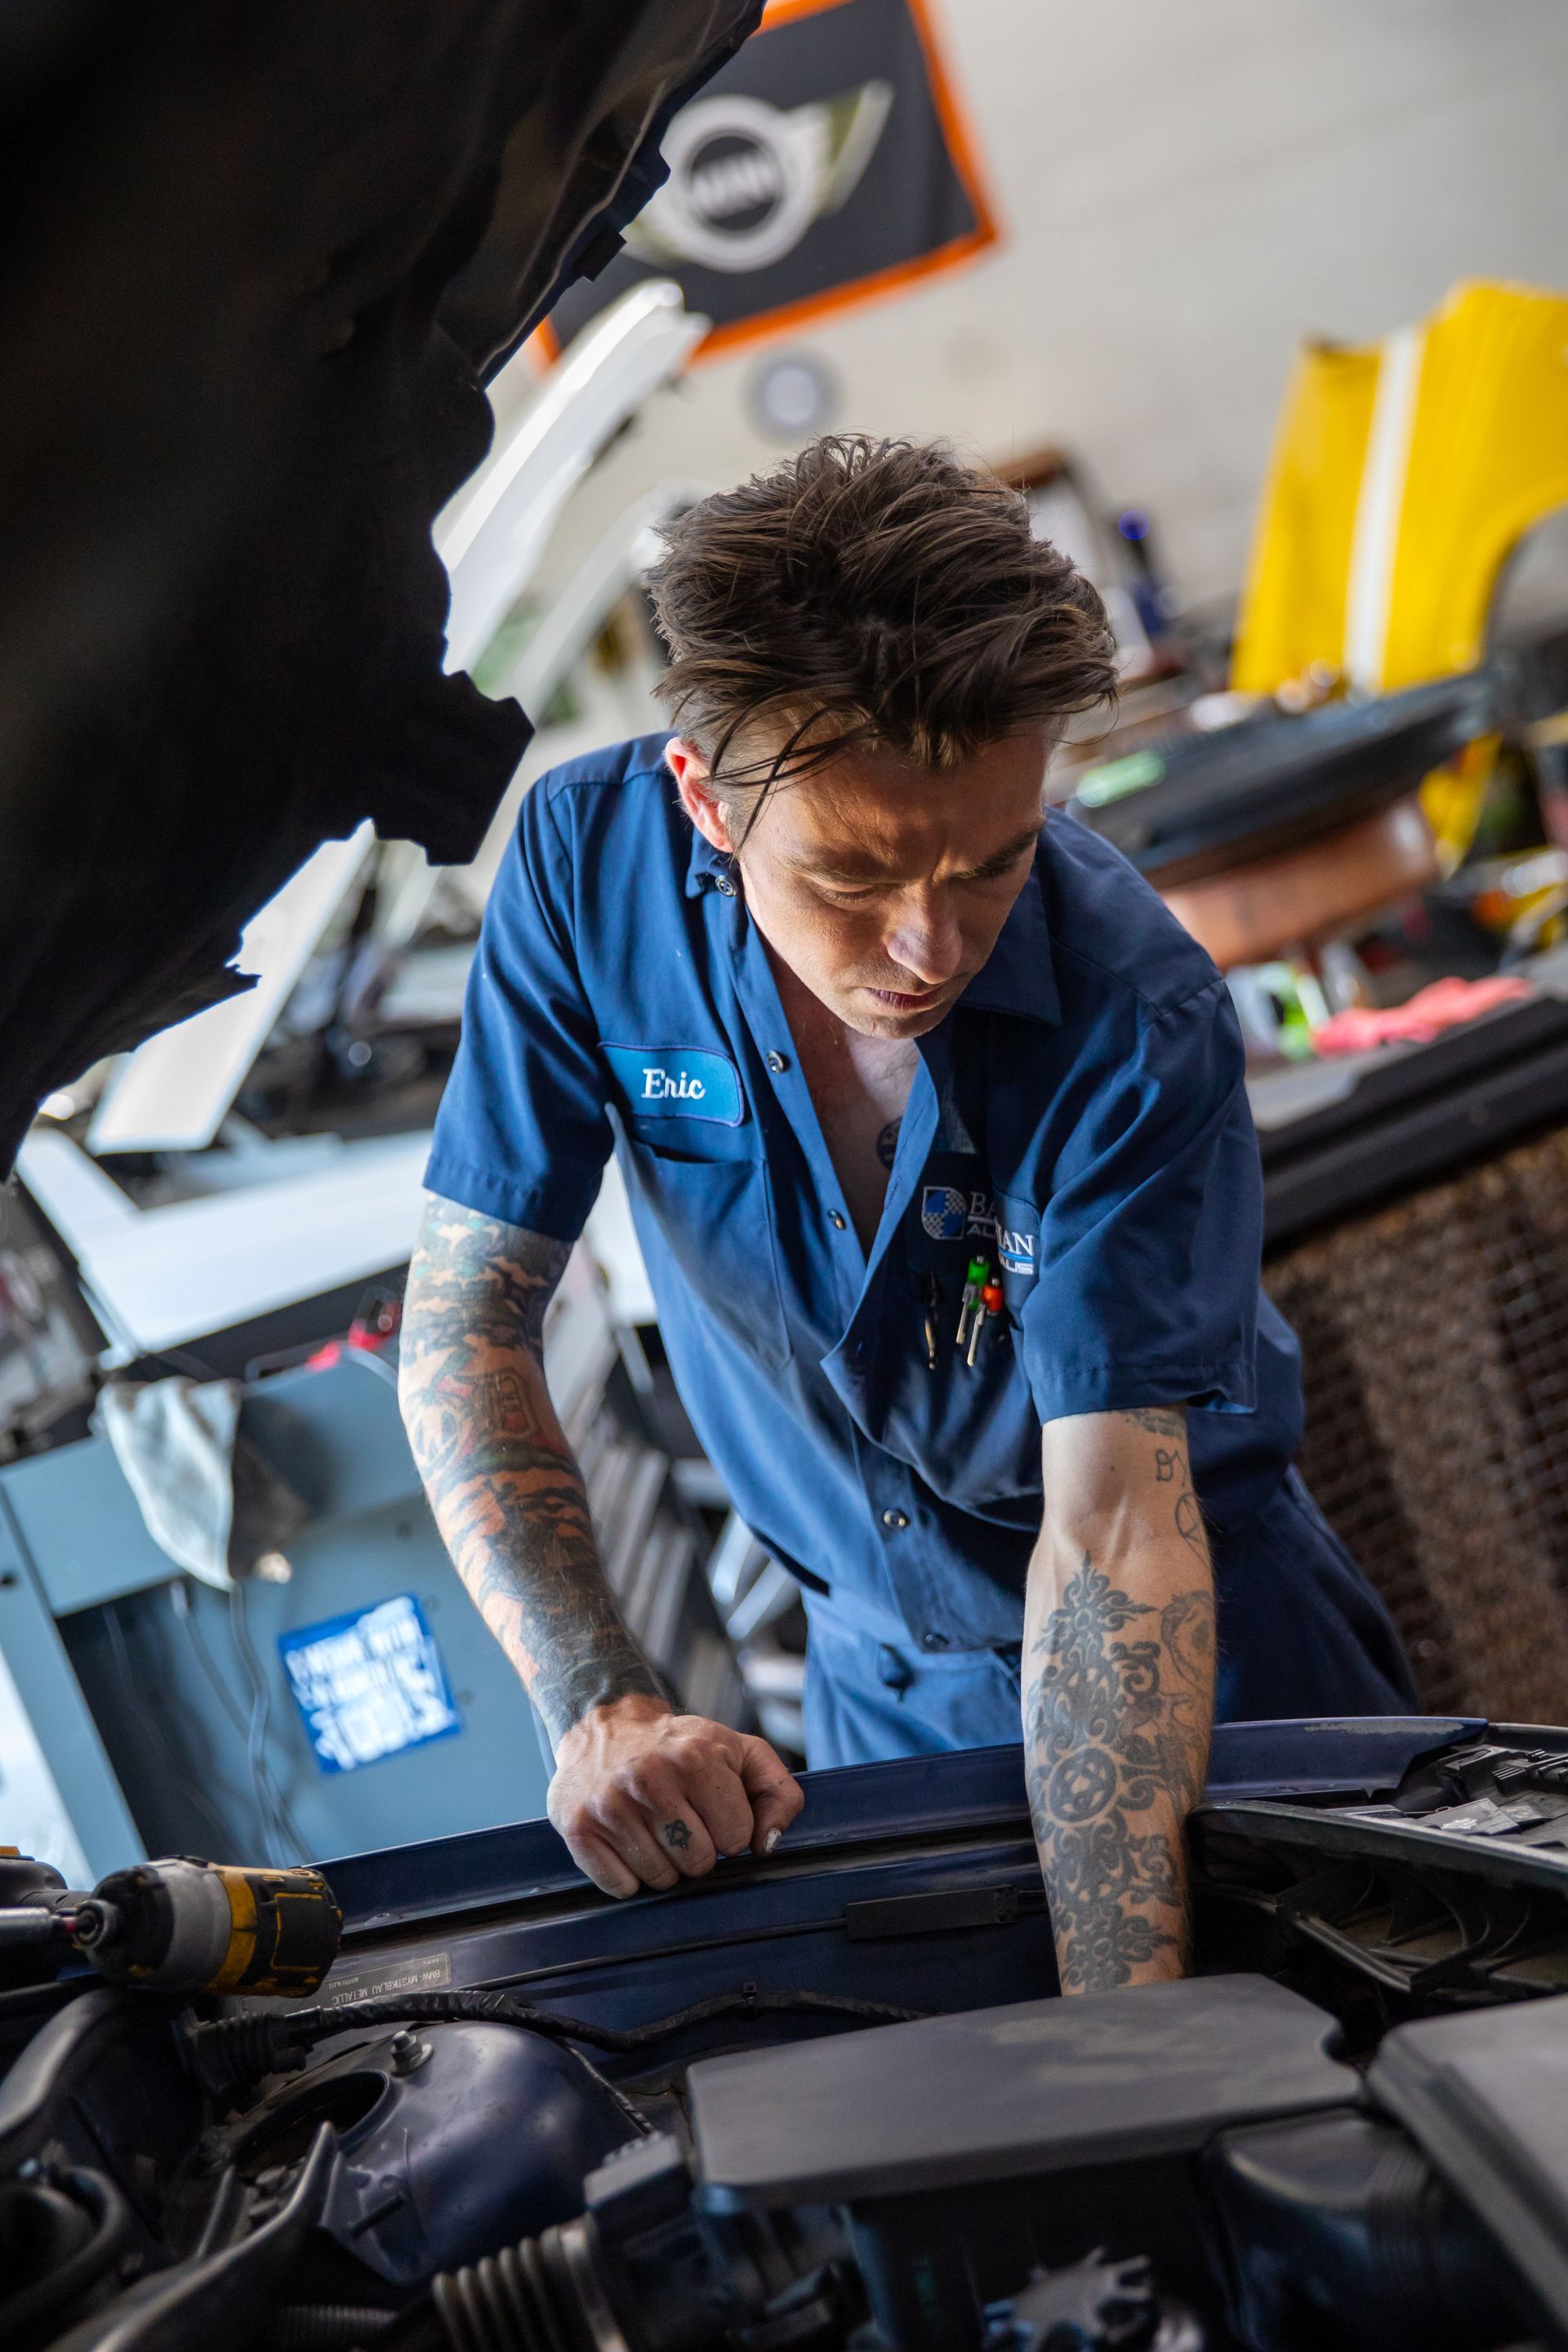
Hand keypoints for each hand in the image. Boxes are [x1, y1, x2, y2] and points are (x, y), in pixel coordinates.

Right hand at [548, 1694, 803, 1896]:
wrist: (604, 1725)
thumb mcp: (739, 1751)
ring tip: (653, 1827)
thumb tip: (768, 1844)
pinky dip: (629, 1875)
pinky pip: (621, 1887)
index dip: (729, 1829)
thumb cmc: (680, 1746)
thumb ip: (778, 1792)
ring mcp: (610, 1805)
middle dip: (697, 1849)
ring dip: (663, 1863)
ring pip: (661, 1879)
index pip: (737, 1837)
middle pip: (698, 1862)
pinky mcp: (579, 1828)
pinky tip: (627, 1840)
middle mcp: (650, 1779)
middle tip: (681, 1820)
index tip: (712, 1809)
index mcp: (697, 1758)